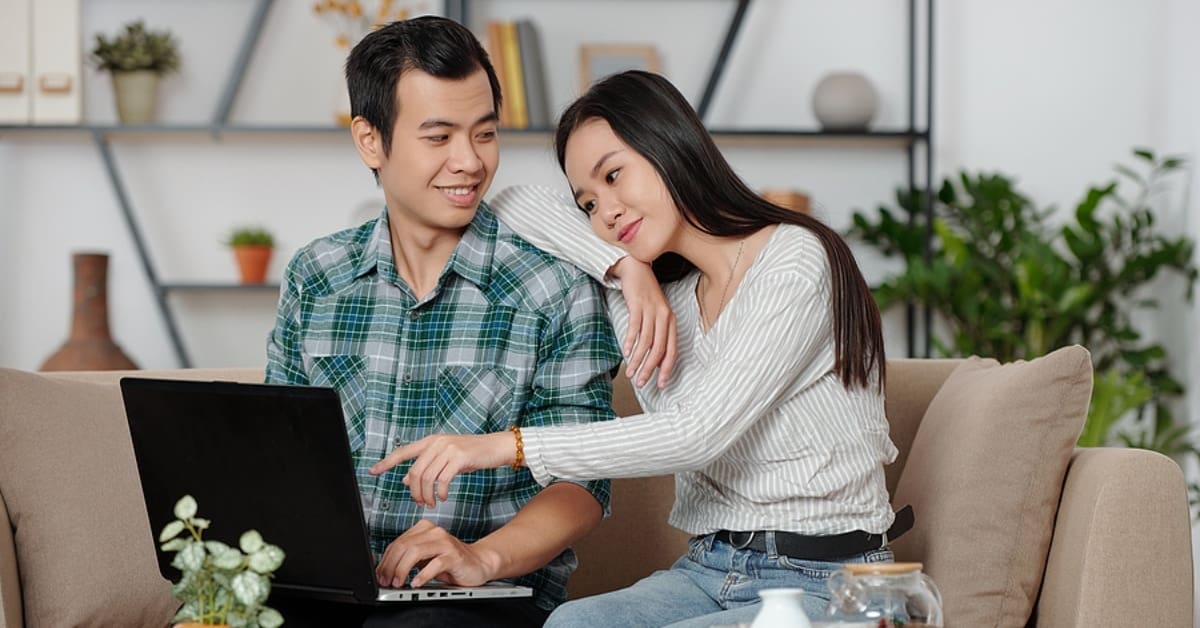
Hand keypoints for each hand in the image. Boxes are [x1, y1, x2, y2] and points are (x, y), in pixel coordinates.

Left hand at [369, 432, 514, 506]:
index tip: (373, 471)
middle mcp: (437, 442)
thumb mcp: (446, 458)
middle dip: (414, 492)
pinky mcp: (460, 457)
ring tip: (431, 503)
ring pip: (427, 477)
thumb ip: (427, 467)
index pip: (403, 452)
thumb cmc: (471, 453)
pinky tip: (442, 497)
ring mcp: (448, 448)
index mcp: (430, 441)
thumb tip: (406, 480)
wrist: (496, 447)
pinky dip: (440, 492)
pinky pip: (442, 479)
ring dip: (427, 495)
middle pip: (415, 471)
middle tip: (420, 503)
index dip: (386, 462)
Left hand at [375, 520, 500, 588]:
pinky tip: (416, 583)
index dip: (385, 560)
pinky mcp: (455, 555)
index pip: (398, 542)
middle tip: (386, 581)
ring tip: (398, 583)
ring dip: (402, 570)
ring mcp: (445, 542)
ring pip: (416, 552)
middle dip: (391, 566)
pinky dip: (422, 575)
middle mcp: (434, 532)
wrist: (478, 563)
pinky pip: (435, 564)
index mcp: (424, 529)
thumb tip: (385, 569)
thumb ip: (408, 558)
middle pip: (404, 546)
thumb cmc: (450, 561)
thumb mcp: (425, 558)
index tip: (379, 575)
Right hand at [610, 257, 677, 387]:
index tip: (661, 384)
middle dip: (649, 369)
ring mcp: (652, 310)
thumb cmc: (645, 295)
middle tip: (640, 383)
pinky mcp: (638, 305)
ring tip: (630, 373)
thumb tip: (653, 360)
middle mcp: (665, 317)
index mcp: (671, 322)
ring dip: (637, 360)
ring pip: (646, 342)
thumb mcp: (655, 315)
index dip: (666, 369)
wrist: (636, 268)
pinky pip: (635, 327)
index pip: (672, 351)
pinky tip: (626, 353)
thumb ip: (656, 334)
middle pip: (659, 349)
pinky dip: (631, 342)